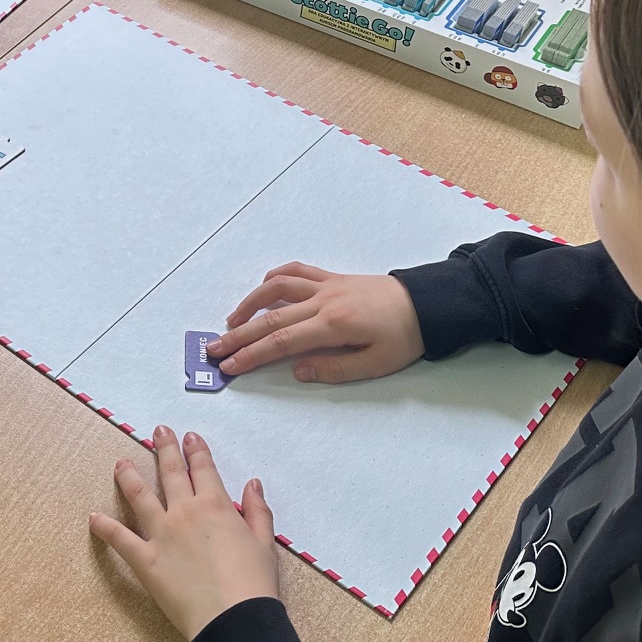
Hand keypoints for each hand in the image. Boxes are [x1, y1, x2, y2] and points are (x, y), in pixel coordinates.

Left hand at [89, 426, 279, 639]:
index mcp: (217, 505)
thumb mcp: (265, 543)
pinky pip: (120, 539)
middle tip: (158, 432)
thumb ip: (257, 510)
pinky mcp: (145, 560)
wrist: (233, 618)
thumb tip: (252, 482)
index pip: (203, 469)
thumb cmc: (253, 584)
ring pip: (139, 496)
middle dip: (164, 448)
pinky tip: (93, 518)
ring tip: (121, 462)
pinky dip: (104, 527)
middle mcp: (185, 512)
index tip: (189, 437)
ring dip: (129, 476)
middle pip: (170, 472)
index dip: (196, 451)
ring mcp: (162, 534)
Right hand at [212, 263, 423, 382]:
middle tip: (213, 349)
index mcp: (333, 325)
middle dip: (238, 335)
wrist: (428, 304)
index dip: (251, 355)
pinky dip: (274, 279)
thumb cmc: (405, 337)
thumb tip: (298, 370)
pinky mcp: (332, 278)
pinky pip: (296, 271)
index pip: (281, 341)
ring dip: (249, 304)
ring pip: (277, 288)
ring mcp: (326, 285)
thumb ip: (335, 369)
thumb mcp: (376, 364)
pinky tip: (262, 290)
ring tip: (231, 322)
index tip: (230, 366)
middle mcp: (323, 301)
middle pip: (270, 316)